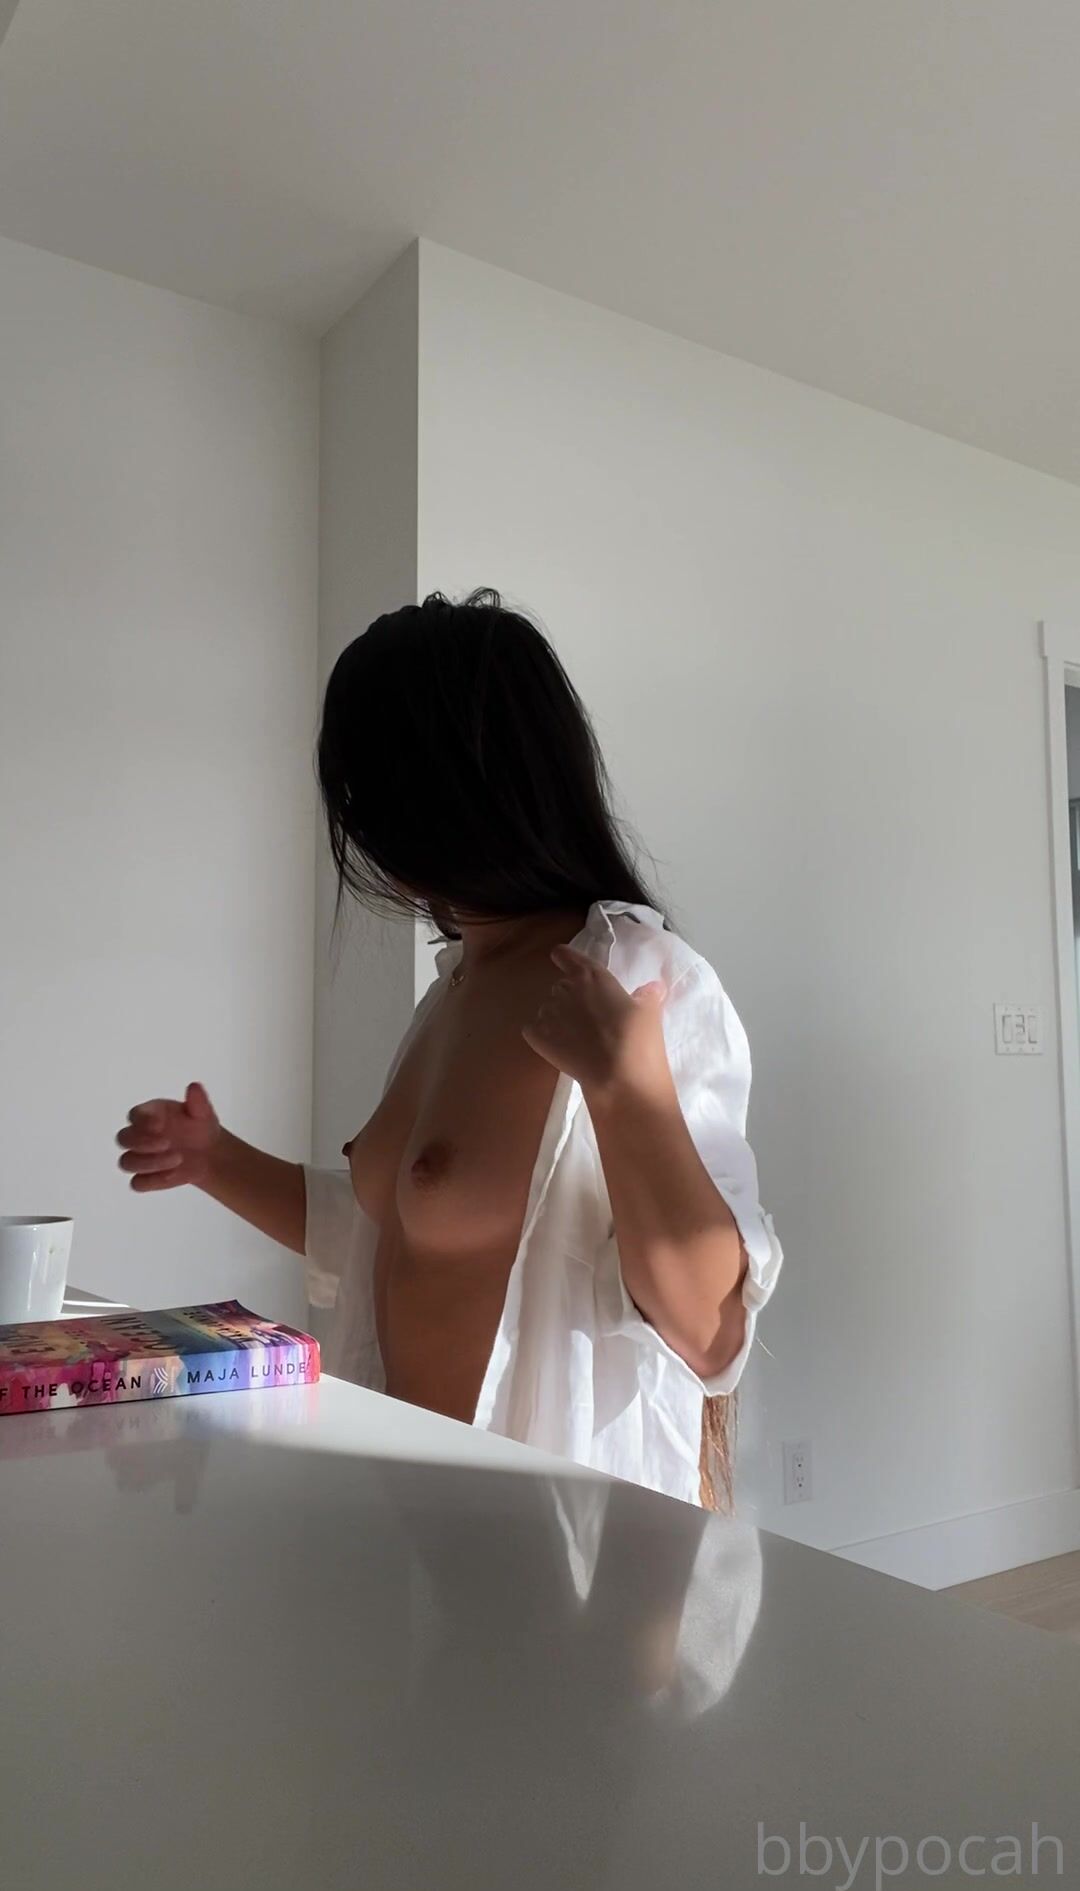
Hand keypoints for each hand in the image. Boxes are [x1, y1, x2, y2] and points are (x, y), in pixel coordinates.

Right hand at [115, 1082, 221, 1191]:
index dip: (143, 1120)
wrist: (209, 1153)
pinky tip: (173, 1174)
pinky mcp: (145, 1177)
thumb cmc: (199, 1127)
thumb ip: (197, 1101)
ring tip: (178, 1159)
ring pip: (126, 1162)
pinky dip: (152, 1181)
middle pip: (123, 1139)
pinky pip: (137, 1183)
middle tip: (168, 1143)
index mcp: (149, 1114)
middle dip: (142, 1142)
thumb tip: (194, 1086)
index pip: (134, 1115)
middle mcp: (139, 1135)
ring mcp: (140, 1157)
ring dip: (149, 1163)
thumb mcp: (203, 1113)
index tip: (161, 1124)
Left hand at [521, 944, 670, 1099]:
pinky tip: (559, 1046)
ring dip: (558, 1017)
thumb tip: (652, 987)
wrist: (618, 1076)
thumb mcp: (650, 1012)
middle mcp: (567, 989)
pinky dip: (542, 1035)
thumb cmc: (637, 1038)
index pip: (567, 956)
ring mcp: (549, 1013)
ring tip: (576, 1037)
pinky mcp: (538, 1038)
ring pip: (548, 1009)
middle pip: (561, 986)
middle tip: (589, 1016)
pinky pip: (533, 1029)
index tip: (562, 959)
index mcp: (592, 976)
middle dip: (571, 998)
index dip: (564, 957)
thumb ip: (647, 996)